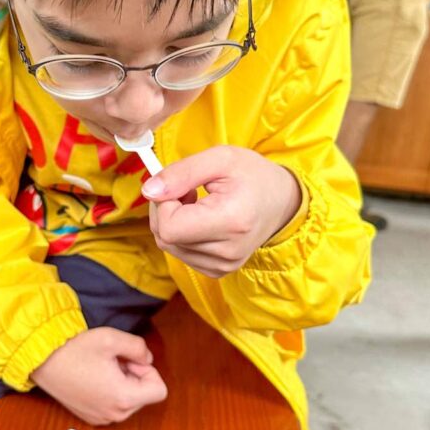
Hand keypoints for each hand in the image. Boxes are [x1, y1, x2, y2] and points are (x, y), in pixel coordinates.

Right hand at [31, 327, 167, 425]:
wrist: (42, 360)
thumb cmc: (74, 350)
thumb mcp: (113, 338)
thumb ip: (140, 347)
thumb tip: (147, 359)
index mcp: (123, 398)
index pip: (160, 391)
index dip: (149, 372)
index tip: (130, 361)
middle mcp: (114, 414)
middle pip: (145, 395)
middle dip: (135, 376)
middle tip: (113, 361)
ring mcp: (102, 418)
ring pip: (130, 400)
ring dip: (123, 383)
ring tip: (102, 368)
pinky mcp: (91, 417)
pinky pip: (114, 405)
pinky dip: (110, 391)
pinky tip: (94, 377)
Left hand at [142, 146, 302, 278]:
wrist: (282, 202)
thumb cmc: (253, 175)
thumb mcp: (219, 158)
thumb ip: (180, 173)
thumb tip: (148, 191)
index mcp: (231, 221)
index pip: (169, 227)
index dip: (164, 204)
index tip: (181, 187)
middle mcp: (227, 251)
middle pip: (165, 238)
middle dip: (165, 210)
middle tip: (187, 190)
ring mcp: (223, 265)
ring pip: (169, 246)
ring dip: (173, 222)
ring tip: (198, 204)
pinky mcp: (218, 270)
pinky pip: (181, 253)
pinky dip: (182, 235)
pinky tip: (201, 220)